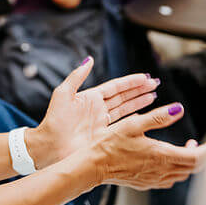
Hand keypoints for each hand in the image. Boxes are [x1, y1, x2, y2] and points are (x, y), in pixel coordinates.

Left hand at [31, 58, 158, 168]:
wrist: (50, 145)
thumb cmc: (54, 119)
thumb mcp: (64, 93)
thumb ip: (77, 75)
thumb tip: (89, 59)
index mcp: (91, 97)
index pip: (116, 87)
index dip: (131, 82)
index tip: (145, 77)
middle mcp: (99, 109)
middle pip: (124, 97)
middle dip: (140, 90)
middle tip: (155, 83)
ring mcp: (103, 123)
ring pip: (126, 110)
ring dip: (140, 102)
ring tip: (154, 96)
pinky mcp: (105, 137)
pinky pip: (123, 126)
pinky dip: (135, 120)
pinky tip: (145, 115)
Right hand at [92, 103, 205, 189]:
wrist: (93, 165)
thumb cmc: (110, 144)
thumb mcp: (134, 124)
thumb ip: (159, 117)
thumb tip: (179, 109)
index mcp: (162, 156)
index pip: (197, 158)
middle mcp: (161, 171)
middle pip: (193, 168)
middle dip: (204, 156)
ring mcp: (154, 179)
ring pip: (182, 174)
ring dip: (190, 162)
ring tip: (188, 147)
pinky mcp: (146, 183)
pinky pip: (170, 179)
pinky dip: (178, 169)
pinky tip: (170, 160)